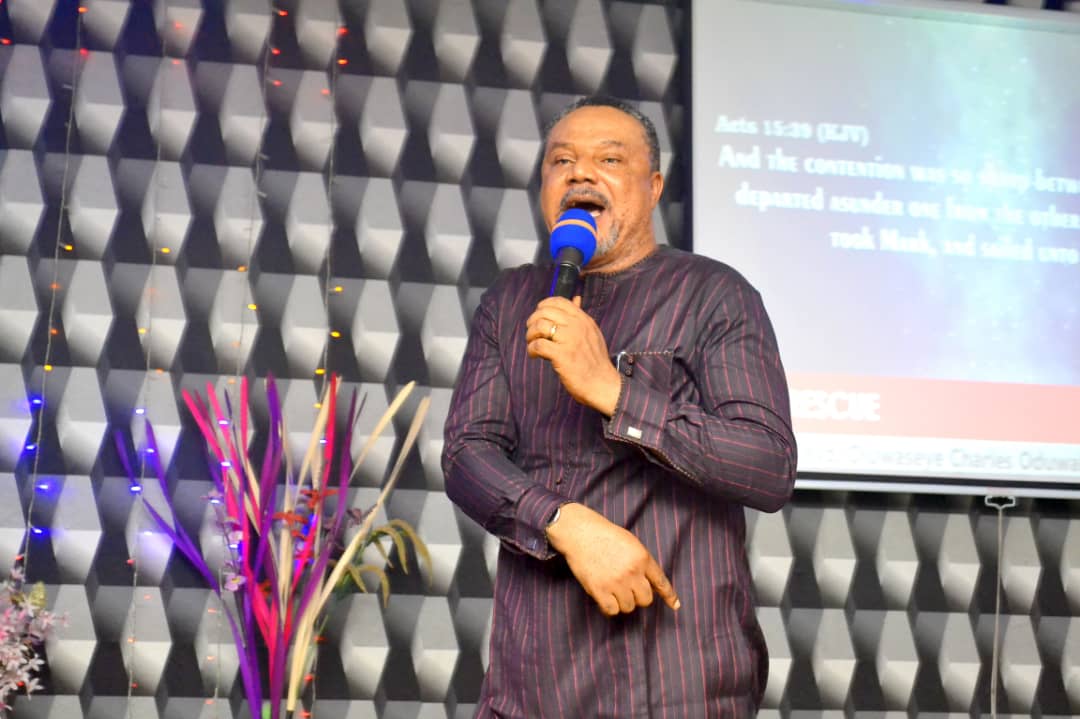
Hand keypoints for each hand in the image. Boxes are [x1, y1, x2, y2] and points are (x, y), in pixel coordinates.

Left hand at [525, 296, 622, 415]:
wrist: (603, 384)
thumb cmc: (595, 361)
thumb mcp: (593, 333)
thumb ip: (581, 316)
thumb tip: (576, 298)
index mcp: (583, 319)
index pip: (558, 301)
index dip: (542, 307)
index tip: (539, 318)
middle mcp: (577, 326)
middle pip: (544, 312)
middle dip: (533, 322)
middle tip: (532, 334)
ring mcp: (570, 340)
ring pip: (539, 326)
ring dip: (530, 335)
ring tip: (532, 344)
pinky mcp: (562, 355)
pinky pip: (538, 345)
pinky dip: (532, 349)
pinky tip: (534, 355)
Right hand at [546, 502, 680, 616]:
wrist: (580, 533)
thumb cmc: (605, 536)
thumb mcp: (631, 543)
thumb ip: (643, 562)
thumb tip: (652, 585)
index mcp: (642, 558)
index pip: (661, 582)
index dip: (669, 596)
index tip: (675, 605)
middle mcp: (632, 571)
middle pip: (645, 600)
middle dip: (638, 597)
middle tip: (627, 589)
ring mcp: (616, 582)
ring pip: (629, 607)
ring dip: (622, 602)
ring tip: (613, 589)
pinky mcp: (599, 590)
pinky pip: (612, 611)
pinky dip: (609, 607)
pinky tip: (605, 597)